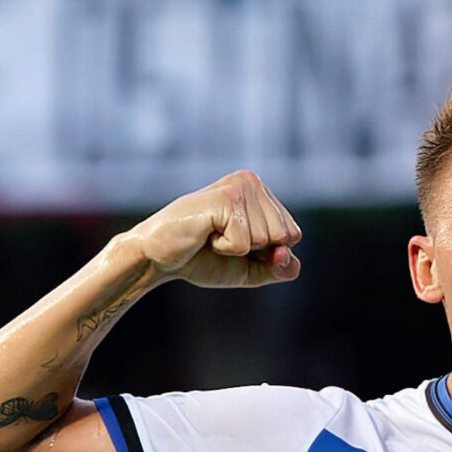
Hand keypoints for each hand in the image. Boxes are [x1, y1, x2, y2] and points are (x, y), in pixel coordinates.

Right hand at [125, 171, 302, 290]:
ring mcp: (239, 186)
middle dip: (255, 251)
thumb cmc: (202, 259)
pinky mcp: (226, 198)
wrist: (158, 256)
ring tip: (212, 235)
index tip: (236, 243)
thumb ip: (279, 267)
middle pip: (286, 236)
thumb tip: (287, 254)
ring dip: (237, 249)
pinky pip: (244, 243)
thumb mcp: (251, 269)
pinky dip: (224, 249)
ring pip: (268, 239)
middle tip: (221, 239)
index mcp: (261, 192)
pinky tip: (205, 234)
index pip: (293, 235)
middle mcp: (252, 181)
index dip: (268, 253)